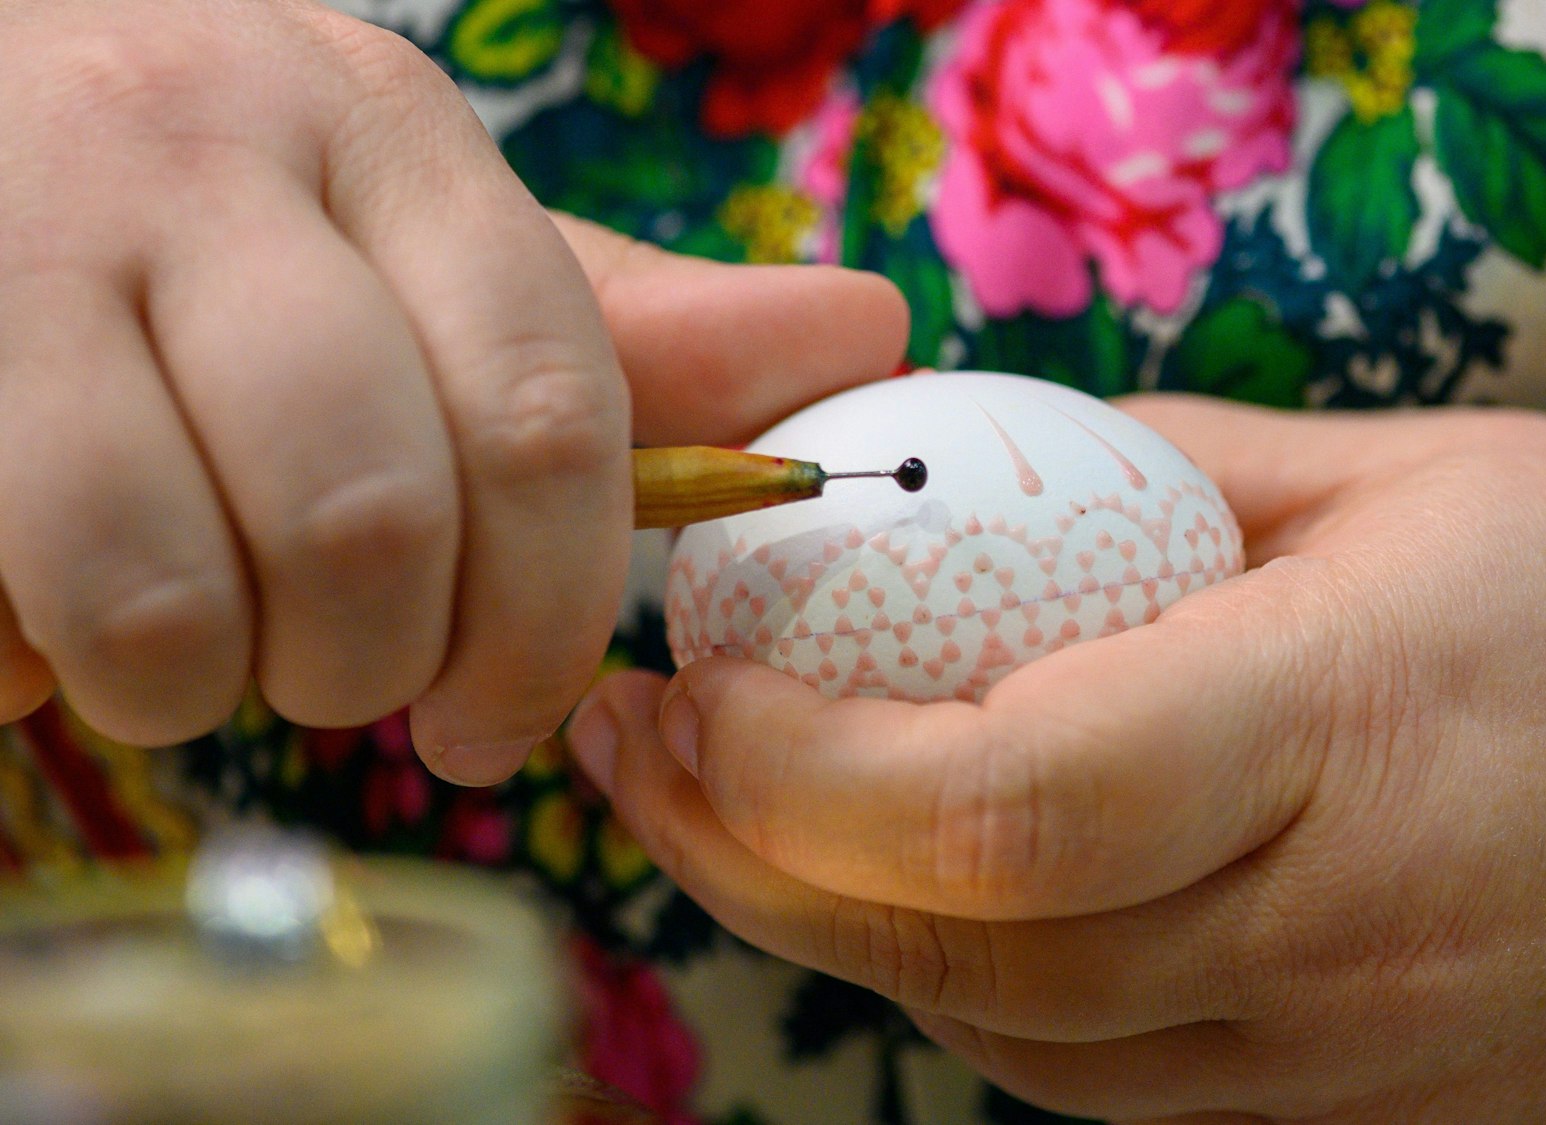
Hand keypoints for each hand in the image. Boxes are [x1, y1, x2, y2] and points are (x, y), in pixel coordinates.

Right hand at [0, 1, 905, 782]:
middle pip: (373, 519)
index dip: (547, 620)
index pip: (551, 416)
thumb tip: (864, 331)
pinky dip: (30, 669)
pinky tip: (34, 592)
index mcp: (386, 135)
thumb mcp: (410, 238)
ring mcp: (19, 245)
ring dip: (189, 685)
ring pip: (167, 595)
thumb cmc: (207, 217)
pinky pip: (3, 621)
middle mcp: (206, 156)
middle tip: (325, 670)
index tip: (499, 716)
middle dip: (366, 666)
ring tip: (173, 634)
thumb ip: (616, 328)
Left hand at [575, 397, 1545, 1120]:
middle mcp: (1330, 941)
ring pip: (1006, 1039)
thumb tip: (976, 472)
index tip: (702, 670)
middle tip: (646, 739)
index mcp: (1347, 738)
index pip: (993, 812)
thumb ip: (1184, 474)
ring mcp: (1347, 1068)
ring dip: (835, 927)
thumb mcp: (1438, 478)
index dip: (796, 763)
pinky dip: (981, 988)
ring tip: (740, 803)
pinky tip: (936, 889)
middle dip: (745, 853)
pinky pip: (1105, 1081)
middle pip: (952, 951)